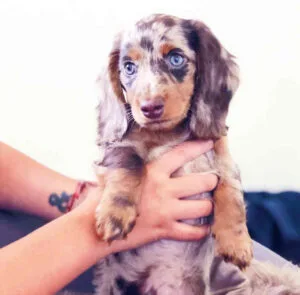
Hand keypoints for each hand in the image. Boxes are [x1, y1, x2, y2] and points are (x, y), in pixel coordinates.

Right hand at [77, 140, 216, 254]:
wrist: (97, 227)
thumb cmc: (105, 197)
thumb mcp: (118, 174)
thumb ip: (132, 165)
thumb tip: (136, 153)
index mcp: (153, 172)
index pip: (180, 154)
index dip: (197, 147)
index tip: (210, 143)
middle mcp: (164, 190)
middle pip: (201, 182)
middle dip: (211, 180)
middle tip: (212, 180)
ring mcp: (166, 211)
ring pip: (202, 207)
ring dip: (209, 205)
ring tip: (208, 203)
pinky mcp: (165, 230)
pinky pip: (192, 233)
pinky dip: (202, 231)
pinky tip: (204, 228)